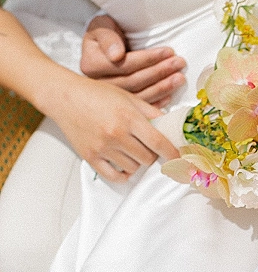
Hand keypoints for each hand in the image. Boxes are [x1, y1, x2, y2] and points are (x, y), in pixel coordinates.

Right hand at [48, 76, 179, 181]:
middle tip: (149, 148)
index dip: (172, 153)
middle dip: (153, 155)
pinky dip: (124, 174)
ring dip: (138, 162)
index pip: (158, 142)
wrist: (65, 97)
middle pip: (147, 158)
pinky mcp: (90, 157)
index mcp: (129, 117)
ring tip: (133, 150)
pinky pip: (115, 176)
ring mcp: (102, 148)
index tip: (179, 158)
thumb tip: (171, 126)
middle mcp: (116, 134)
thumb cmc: (98, 94)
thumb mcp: (128, 97)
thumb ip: (151, 112)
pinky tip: (125, 165)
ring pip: (134, 168)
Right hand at [81, 15, 186, 106]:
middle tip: (179, 63)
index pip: (125, 64)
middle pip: (133, 81)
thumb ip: (108, 38)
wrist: (98, 46)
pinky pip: (138, 108)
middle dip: (159, 72)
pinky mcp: (118, 105)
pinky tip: (169, 96)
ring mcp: (108, 98)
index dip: (148, 59)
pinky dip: (155, 103)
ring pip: (138, 96)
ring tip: (179, 78)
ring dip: (161, 88)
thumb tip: (116, 55)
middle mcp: (98, 85)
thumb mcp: (102, 27)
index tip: (168, 51)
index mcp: (91, 65)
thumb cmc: (104, 33)